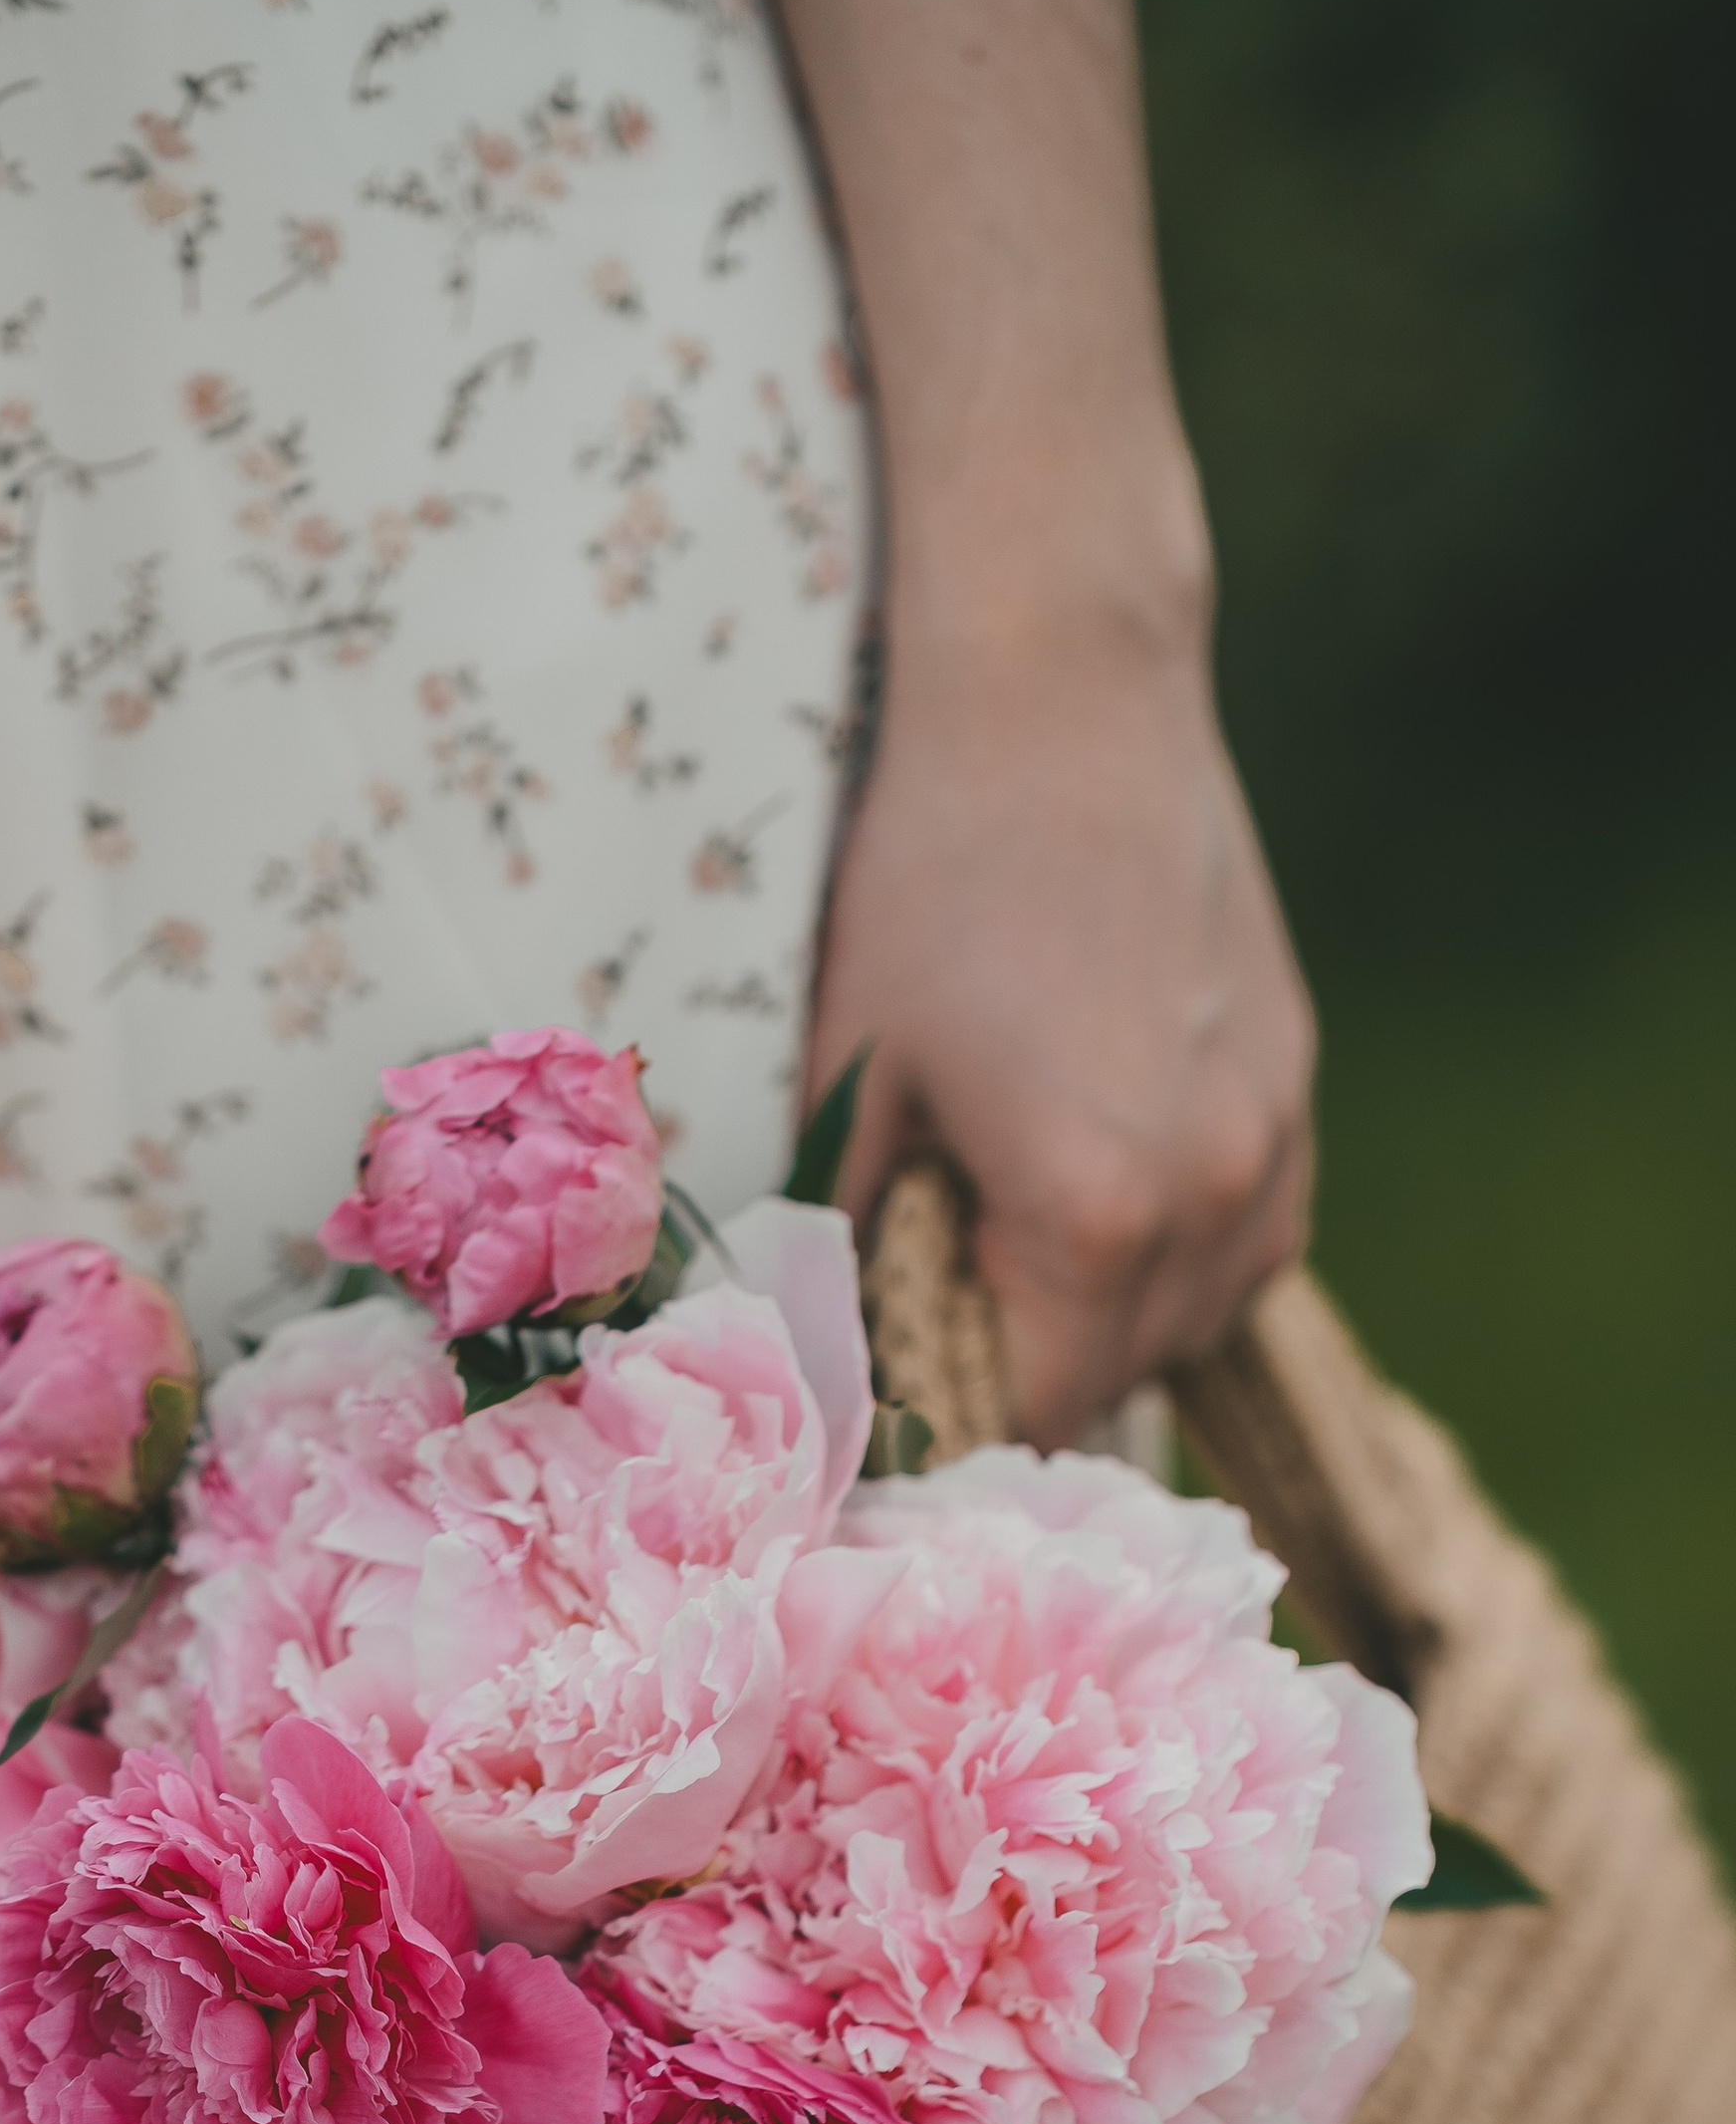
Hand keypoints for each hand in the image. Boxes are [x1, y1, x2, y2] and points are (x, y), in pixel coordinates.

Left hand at [808, 599, 1315, 1445]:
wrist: (1060, 703)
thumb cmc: (930, 881)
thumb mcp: (849, 1080)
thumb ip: (845, 1242)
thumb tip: (827, 1360)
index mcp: (1095, 1212)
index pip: (1040, 1409)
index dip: (960, 1421)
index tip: (899, 1403)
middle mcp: (1212, 1191)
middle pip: (1124, 1377)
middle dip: (1029, 1374)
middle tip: (937, 1330)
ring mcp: (1273, 1135)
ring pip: (1202, 1315)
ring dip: (1114, 1323)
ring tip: (1018, 1268)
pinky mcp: (1296, 1079)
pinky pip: (1256, 1234)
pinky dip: (1186, 1253)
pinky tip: (1108, 1206)